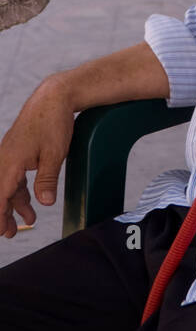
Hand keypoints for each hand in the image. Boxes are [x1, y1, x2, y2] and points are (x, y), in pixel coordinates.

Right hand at [0, 77, 74, 237]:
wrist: (53, 97)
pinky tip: (30, 200)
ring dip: (15, 203)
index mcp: (10, 162)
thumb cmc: (53, 123)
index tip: (1, 231)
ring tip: (28, 220)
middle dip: (3, 214)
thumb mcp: (54, 155)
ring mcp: (10, 154)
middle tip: (11, 233)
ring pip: (7, 185)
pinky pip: (13, 175)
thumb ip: (47, 181)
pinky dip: (20, 189)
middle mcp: (5, 159)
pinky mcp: (17, 151)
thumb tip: (45, 203)